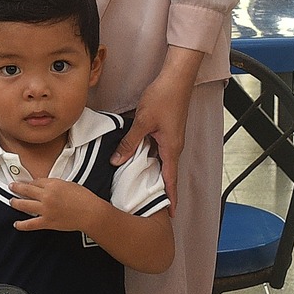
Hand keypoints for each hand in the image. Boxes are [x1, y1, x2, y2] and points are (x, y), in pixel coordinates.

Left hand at [10, 175, 105, 234]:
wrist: (90, 213)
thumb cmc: (84, 198)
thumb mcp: (69, 184)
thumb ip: (55, 184)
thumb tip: (46, 186)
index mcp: (53, 184)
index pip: (36, 181)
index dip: (29, 182)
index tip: (25, 182)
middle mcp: (47, 196)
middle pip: (26, 190)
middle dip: (17, 187)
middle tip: (11, 186)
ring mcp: (45, 209)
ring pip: (25, 205)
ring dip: (16, 203)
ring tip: (11, 201)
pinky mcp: (47, 222)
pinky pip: (31, 224)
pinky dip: (22, 225)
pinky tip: (16, 224)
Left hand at [111, 61, 197, 205]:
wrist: (176, 79)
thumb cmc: (164, 98)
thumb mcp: (143, 122)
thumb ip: (130, 142)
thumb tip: (117, 160)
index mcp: (171, 148)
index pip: (171, 180)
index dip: (170, 198)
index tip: (170, 215)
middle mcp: (173, 146)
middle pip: (166, 173)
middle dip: (160, 190)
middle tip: (149, 206)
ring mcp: (171, 138)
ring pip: (161, 161)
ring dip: (153, 174)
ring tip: (141, 188)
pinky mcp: (167, 131)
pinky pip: (159, 150)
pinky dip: (150, 158)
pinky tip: (138, 159)